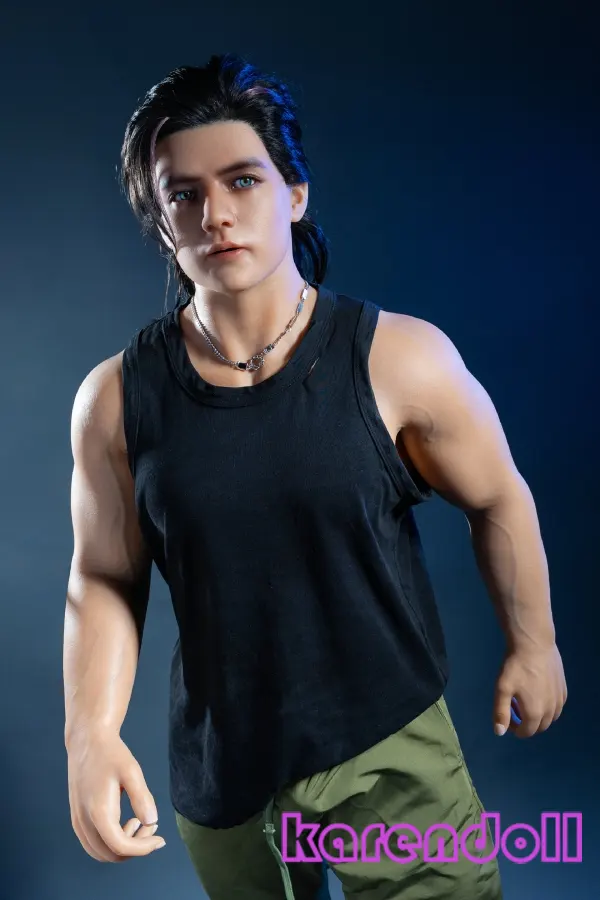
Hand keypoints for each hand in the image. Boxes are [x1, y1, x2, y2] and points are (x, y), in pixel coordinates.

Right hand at [67, 730, 165, 861]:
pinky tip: (126, 822)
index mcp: (98, 812)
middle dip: (135, 847)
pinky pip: (94, 844)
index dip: (143, 848)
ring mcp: (78, 821)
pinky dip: (112, 842)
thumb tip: (152, 821)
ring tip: (140, 822)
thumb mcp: (131, 771)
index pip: (120, 847)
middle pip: (111, 855)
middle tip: (152, 826)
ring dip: (123, 846)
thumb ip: (142, 798)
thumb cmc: (110, 754)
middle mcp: (84, 822)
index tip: (160, 839)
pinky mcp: (77, 818)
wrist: (87, 741)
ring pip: (101, 853)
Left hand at [493, 642, 566, 737]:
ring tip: (527, 703)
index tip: (508, 718)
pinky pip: (558, 706)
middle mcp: (551, 710)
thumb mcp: (502, 689)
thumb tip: (500, 732)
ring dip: (539, 717)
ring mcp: (559, 699)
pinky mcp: (563, 688)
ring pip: (551, 718)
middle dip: (527, 724)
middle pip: (540, 727)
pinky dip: (549, 707)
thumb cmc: (515, 666)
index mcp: (535, 713)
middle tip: (516, 710)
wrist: (534, 644)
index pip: (526, 732)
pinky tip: (540, 695)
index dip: (515, 729)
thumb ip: (501, 712)